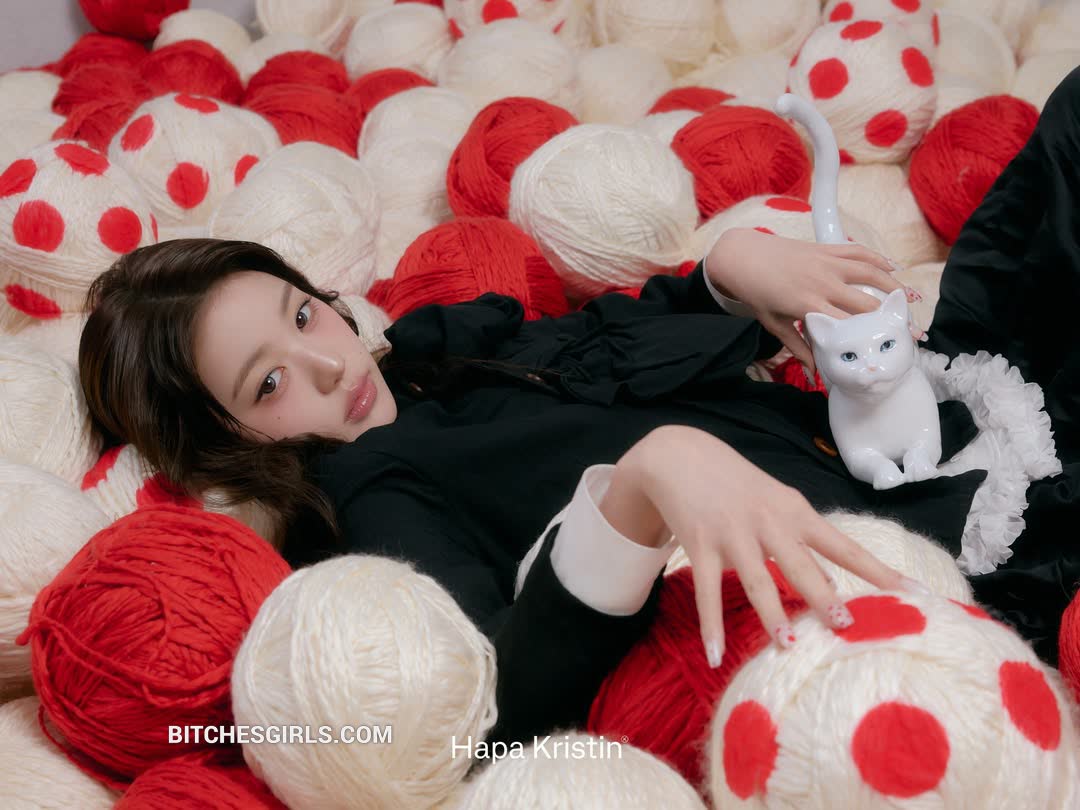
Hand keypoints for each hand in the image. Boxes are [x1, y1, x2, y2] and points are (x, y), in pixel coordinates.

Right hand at [621, 425, 918, 665]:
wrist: (680, 455)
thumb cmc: (737, 484)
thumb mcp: (777, 503)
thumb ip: (802, 541)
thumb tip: (830, 582)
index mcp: (794, 511)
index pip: (842, 545)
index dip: (877, 571)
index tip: (911, 593)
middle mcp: (767, 522)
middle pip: (800, 564)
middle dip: (823, 595)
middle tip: (845, 625)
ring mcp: (732, 533)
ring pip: (755, 579)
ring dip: (770, 612)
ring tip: (786, 644)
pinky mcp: (699, 544)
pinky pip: (706, 590)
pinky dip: (710, 626)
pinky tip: (715, 655)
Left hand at [705, 228, 921, 376]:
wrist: (744, 258)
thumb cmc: (758, 295)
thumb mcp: (775, 326)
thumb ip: (799, 348)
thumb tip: (816, 374)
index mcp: (810, 306)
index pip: (851, 325)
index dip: (876, 337)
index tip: (896, 345)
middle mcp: (823, 283)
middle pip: (868, 302)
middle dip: (892, 316)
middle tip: (914, 328)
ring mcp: (826, 263)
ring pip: (870, 273)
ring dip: (894, 285)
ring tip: (912, 299)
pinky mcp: (826, 249)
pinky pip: (858, 252)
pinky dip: (877, 258)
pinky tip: (893, 268)